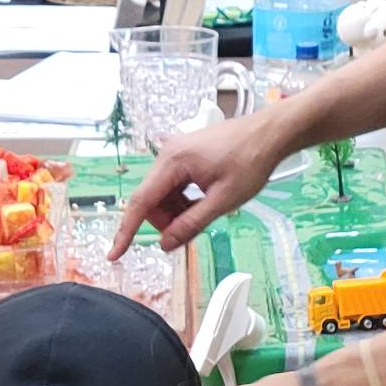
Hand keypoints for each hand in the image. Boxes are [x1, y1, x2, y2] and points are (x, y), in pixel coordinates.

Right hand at [110, 107, 285, 257]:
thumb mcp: (223, 200)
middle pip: (152, 199)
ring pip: (163, 194)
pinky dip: (184, 200)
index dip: (127, 231)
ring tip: (205, 212)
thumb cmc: (251, 160)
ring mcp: (176, 152)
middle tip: (190, 231)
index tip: (115, 253)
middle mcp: (168, 154)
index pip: (141, 202)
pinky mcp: (186, 155)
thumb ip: (191, 224)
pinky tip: (205, 202)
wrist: (270, 132)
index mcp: (173, 162)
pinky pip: (174, 185)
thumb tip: (166, 244)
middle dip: (165, 221)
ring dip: (177, 211)